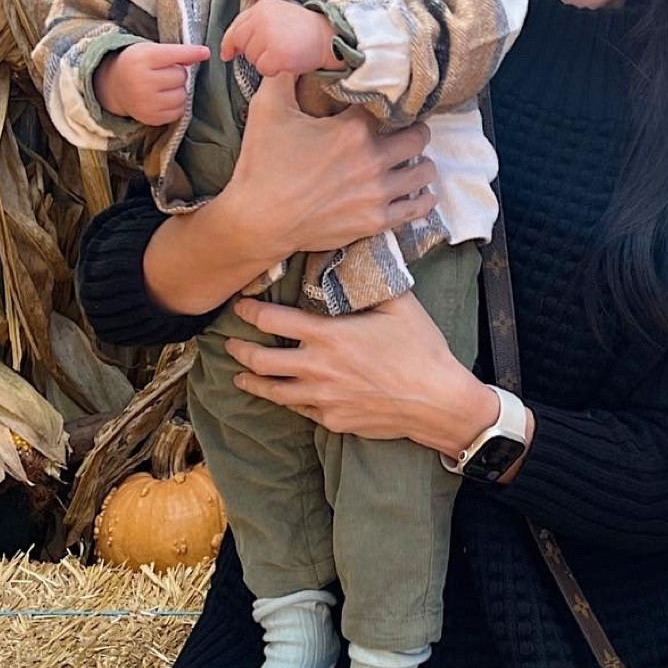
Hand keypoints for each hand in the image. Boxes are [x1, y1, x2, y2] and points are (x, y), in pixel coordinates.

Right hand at [95, 41, 212, 123]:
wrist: (116, 86)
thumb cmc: (138, 64)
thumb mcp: (150, 50)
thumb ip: (174, 52)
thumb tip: (201, 54)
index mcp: (141, 59)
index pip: (174, 55)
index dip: (192, 53)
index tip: (205, 52)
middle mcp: (142, 82)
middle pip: (180, 76)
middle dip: (178, 73)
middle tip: (165, 73)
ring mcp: (145, 102)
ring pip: (182, 95)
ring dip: (180, 90)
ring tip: (166, 86)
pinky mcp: (151, 118)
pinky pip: (179, 112)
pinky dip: (177, 105)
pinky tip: (165, 98)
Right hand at [137, 74, 436, 319]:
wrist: (258, 220)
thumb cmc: (263, 164)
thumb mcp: (268, 109)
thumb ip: (284, 74)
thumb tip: (291, 48)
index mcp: (353, 129)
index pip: (390, 104)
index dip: (391, 101)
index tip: (393, 101)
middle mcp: (374, 158)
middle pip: (418, 137)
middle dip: (415, 130)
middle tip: (409, 130)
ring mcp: (378, 192)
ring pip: (424, 172)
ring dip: (423, 163)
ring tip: (416, 161)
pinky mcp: (377, 220)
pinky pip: (417, 208)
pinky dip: (424, 198)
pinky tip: (424, 193)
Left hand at [221, 0, 342, 77]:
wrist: (329, 37)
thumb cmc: (304, 30)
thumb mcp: (278, 15)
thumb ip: (256, 24)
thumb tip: (231, 47)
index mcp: (261, 7)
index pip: (236, 27)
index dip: (229, 43)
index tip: (227, 53)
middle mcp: (262, 20)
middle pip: (242, 44)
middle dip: (252, 52)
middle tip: (273, 50)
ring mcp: (269, 37)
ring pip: (252, 58)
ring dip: (265, 61)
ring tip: (284, 52)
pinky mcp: (276, 55)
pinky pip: (263, 69)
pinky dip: (273, 70)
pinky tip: (286, 62)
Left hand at [223, 289, 503, 452]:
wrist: (436, 401)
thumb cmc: (421, 350)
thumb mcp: (400, 306)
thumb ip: (373, 280)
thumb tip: (363, 248)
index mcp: (329, 336)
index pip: (272, 321)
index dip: (249, 312)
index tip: (240, 306)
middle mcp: (318, 368)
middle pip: (261, 360)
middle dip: (239, 350)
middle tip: (230, 343)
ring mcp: (323, 399)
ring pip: (273, 391)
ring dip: (251, 380)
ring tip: (239, 375)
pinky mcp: (333, 420)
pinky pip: (300, 410)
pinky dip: (285, 401)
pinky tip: (280, 396)